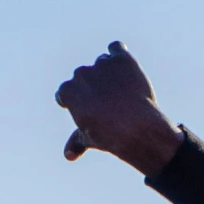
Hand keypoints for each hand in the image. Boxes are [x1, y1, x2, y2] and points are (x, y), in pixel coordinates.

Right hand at [55, 42, 181, 174]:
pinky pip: (116, 49)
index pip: (66, 92)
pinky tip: (124, 68)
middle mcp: (82, 73)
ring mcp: (101, 64)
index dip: (75, 101)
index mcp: (69, 91)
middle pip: (84, 77)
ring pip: (101, 64)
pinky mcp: (121, 59)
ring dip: (108, 73)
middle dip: (93, 87)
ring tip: (121, 92)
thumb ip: (77, 141)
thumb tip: (68, 155)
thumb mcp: (91, 139)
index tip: (85, 109)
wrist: (136, 128)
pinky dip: (118, 55)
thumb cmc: (110, 136)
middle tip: (107, 103)